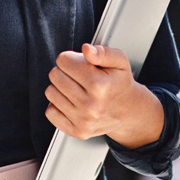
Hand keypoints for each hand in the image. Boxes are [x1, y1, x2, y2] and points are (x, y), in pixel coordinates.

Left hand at [45, 44, 164, 148]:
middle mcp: (90, 105)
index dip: (71, 58)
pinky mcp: (76, 131)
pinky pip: (50, 112)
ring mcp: (83, 120)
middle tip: (79, 75)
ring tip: (76, 88)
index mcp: (99, 85)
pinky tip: (72, 102)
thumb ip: (103, 52)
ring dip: (60, 88)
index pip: (64, 61)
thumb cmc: (120, 84)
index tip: (79, 62)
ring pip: (51, 92)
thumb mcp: (120, 61)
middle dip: (65, 71)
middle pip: (55, 75)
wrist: (129, 111)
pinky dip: (58, 105)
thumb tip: (87, 49)